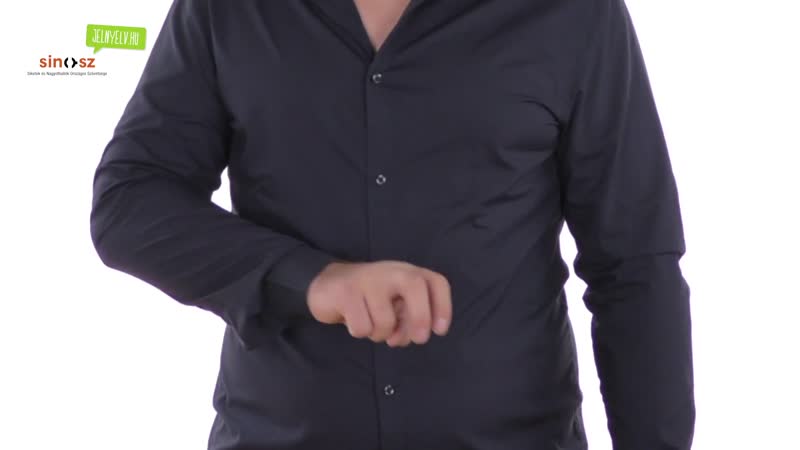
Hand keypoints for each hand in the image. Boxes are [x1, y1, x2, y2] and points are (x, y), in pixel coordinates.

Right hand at [307, 260, 451, 346]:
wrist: (329, 284)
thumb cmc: (370, 299)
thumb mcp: (395, 306)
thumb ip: (409, 319)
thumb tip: (411, 336)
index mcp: (409, 273)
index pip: (436, 282)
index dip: (443, 307)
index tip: (440, 331)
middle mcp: (391, 270)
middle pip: (416, 285)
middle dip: (420, 317)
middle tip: (418, 340)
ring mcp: (368, 279)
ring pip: (385, 320)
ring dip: (380, 334)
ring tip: (371, 325)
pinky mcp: (346, 291)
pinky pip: (362, 326)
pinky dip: (359, 332)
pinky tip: (353, 321)